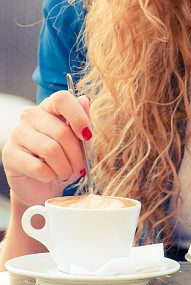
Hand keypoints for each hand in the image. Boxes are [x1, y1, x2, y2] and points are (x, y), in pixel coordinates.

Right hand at [2, 90, 91, 207]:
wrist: (41, 185)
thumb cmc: (63, 159)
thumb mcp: (78, 140)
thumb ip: (82, 120)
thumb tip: (85, 100)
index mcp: (48, 107)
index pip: (62, 98)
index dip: (78, 116)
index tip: (87, 136)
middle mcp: (30, 116)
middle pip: (61, 131)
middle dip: (76, 155)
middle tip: (80, 168)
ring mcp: (17, 134)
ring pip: (51, 150)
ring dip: (65, 168)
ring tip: (67, 174)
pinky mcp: (9, 155)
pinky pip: (38, 167)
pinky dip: (51, 176)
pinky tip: (51, 177)